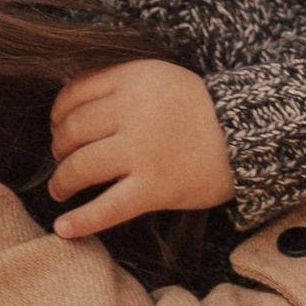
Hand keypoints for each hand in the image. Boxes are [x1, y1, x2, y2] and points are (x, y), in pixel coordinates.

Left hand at [48, 59, 235, 236]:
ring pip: (81, 167)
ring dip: (62, 181)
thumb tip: (65, 85)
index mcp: (134, 78)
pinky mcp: (155, 187)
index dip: (58, 114)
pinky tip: (63, 228)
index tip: (58, 128)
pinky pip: (108, 208)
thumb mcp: (158, 77)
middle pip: (73, 131)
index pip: (74, 93)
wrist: (247, 137)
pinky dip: (82, 221)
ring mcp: (144, 151)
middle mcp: (134, 111)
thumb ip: (116, 79)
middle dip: (59, 148)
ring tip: (60, 190)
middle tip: (62, 159)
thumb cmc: (199, 108)